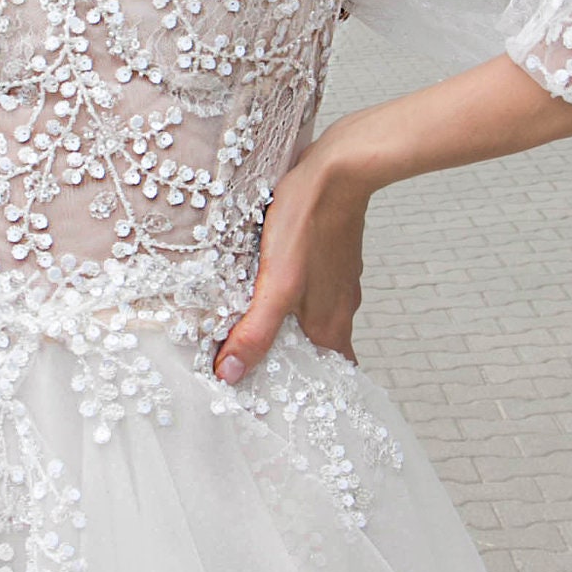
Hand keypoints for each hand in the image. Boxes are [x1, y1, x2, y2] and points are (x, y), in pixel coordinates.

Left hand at [214, 125, 373, 384]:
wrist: (339, 170)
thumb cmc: (307, 224)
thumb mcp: (276, 284)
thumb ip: (256, 332)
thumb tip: (230, 374)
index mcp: (330, 326)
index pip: (327, 378)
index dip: (305, 392)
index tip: (277, 402)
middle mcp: (340, 309)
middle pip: (318, 351)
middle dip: (291, 363)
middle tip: (256, 370)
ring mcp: (339, 282)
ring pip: (314, 320)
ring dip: (290, 330)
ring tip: (254, 331)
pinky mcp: (331, 257)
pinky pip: (313, 290)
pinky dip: (293, 299)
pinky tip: (269, 286)